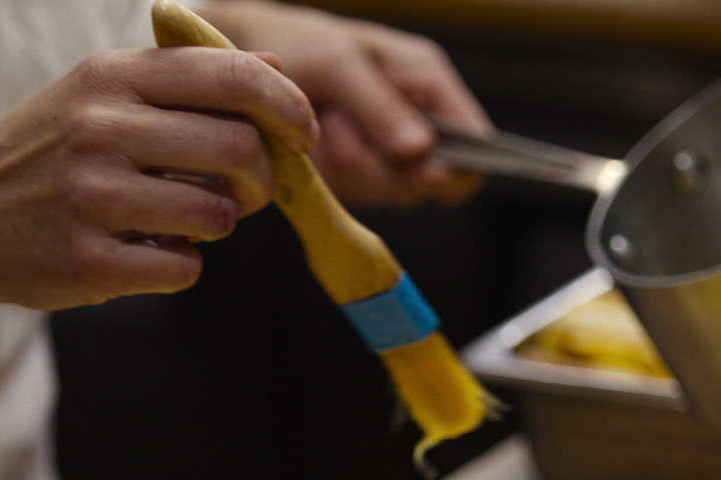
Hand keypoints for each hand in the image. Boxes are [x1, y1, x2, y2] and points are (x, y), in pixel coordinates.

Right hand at [0, 45, 318, 335]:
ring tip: (173, 219)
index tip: (305, 134)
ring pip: (219, 218)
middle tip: (242, 191)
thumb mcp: (100, 94)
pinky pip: (185, 268)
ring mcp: (93, 197)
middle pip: (240, 151)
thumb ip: (185, 80)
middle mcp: (102, 129)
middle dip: (259, 179)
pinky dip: (178, 265)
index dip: (290, 106)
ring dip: (215, 226)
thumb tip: (274, 66)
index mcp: (112, 77)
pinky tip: (140, 251)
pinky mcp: (89, 261)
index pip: (235, 77)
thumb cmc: (43, 155)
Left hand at [197, 0, 491, 208]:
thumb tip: (422, 150)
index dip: (455, 166)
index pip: (476, 144)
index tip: (413, 167)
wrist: (244, 58)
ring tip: (323, 122)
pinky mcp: (358, 172)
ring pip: (388, 192)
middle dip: (378, 163)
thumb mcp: (339, 64)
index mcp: (429, 82)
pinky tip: (313, 142)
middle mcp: (415, 119)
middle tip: (339, 122)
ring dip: (348, 166)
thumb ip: (382, 107)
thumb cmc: (298, 42)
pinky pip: (356, 195)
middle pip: (428, 180)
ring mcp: (386, 150)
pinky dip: (330, 174)